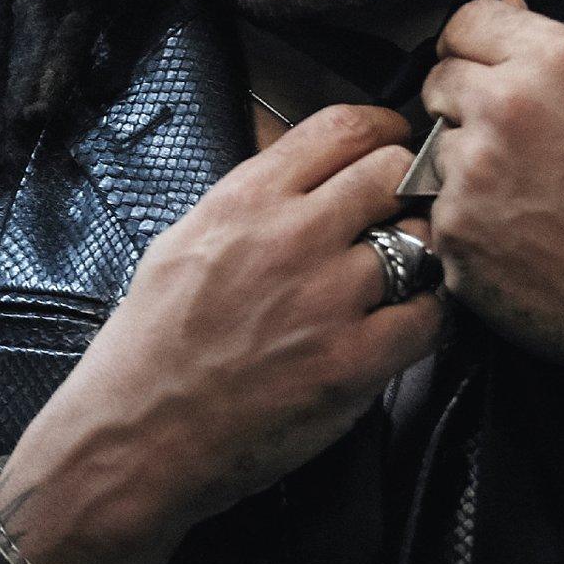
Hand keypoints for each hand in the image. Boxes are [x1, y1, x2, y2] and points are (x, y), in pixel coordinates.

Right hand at [0, 106, 442, 563]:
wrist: (136, 437)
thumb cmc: (152, 347)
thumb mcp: (183, 240)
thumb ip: (249, 201)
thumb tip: (304, 171)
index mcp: (245, 201)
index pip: (345, 127)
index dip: (383, 131)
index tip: (391, 145)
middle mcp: (290, 238)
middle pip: (393, 171)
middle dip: (405, 189)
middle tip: (399, 214)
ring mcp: (326, 299)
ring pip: (421, 241)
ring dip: (419, 255)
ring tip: (398, 276)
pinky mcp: (352, 362)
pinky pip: (428, 316)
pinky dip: (424, 317)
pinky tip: (400, 325)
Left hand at [420, 0, 563, 405]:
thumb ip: (557, 60)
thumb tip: (506, 15)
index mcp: (557, 62)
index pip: (467, 21)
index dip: (474, 46)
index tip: (482, 68)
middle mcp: (505, 106)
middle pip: (440, 81)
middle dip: (465, 104)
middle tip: (510, 143)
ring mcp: (470, 172)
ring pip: (437, 149)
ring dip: (465, 167)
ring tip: (526, 200)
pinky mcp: (452, 233)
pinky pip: (440, 211)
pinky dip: (469, 225)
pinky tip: (518, 241)